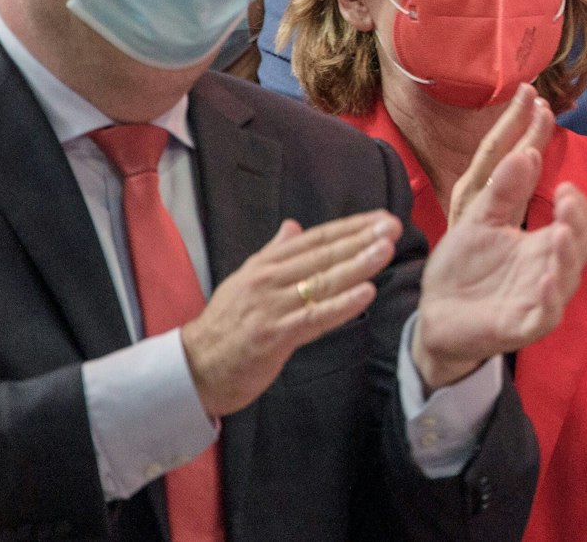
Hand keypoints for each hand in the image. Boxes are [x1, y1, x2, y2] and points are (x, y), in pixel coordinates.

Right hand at [182, 209, 400, 417]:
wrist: (194, 368)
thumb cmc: (225, 325)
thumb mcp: (246, 280)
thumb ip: (274, 253)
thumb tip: (293, 225)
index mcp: (266, 265)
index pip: (316, 239)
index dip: (350, 227)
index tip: (380, 217)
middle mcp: (269, 280)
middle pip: (323, 255)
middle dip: (361, 239)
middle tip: (393, 225)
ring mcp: (272, 307)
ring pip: (322, 281)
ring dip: (358, 264)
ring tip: (386, 249)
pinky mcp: (274, 336)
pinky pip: (314, 317)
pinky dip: (342, 304)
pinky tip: (366, 292)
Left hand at [413, 99, 586, 390]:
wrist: (438, 320)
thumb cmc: (462, 269)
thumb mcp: (478, 219)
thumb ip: (502, 189)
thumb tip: (527, 151)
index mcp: (543, 239)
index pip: (566, 201)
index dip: (558, 167)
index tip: (545, 117)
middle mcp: (549, 265)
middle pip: (575, 237)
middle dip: (575, 215)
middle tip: (569, 189)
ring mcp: (539, 296)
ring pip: (566, 273)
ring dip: (568, 252)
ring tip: (564, 228)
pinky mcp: (522, 325)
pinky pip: (545, 313)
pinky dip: (550, 297)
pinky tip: (547, 277)